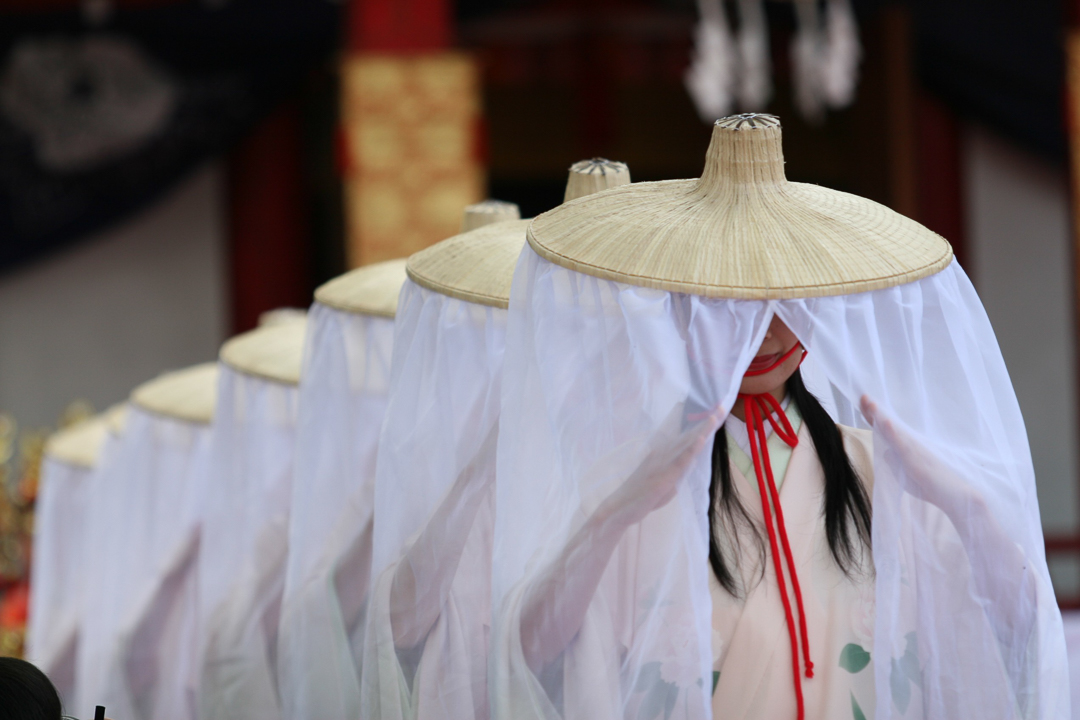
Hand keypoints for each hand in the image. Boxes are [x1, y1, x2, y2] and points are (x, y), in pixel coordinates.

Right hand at [602, 404, 721, 525]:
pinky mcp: (664, 477)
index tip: (710, 406)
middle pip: (687, 434)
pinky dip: (691, 449)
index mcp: (662, 453)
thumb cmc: (640, 496)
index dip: (696, 421)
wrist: (619, 508)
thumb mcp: (663, 482)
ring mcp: (663, 464)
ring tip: (715, 415)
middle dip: (704, 421)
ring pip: (686, 444)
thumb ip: (676, 470)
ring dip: (701, 430)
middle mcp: (663, 454)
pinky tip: (701, 439)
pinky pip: (681, 461)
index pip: (682, 434)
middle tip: (720, 404)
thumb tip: (688, 463)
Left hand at [860, 395, 975, 514]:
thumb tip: (885, 452)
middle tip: (863, 395)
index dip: (874, 416)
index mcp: (906, 448)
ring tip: (871, 402)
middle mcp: (910, 444)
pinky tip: (886, 422)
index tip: (863, 402)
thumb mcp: (906, 474)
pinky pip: (904, 444)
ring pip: (894, 430)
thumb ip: (895, 462)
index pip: (886, 429)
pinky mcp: (918, 460)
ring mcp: (914, 450)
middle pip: (888, 425)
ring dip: (882, 416)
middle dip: (875, 410)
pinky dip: (894, 433)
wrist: (957, 497)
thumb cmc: (932, 486)